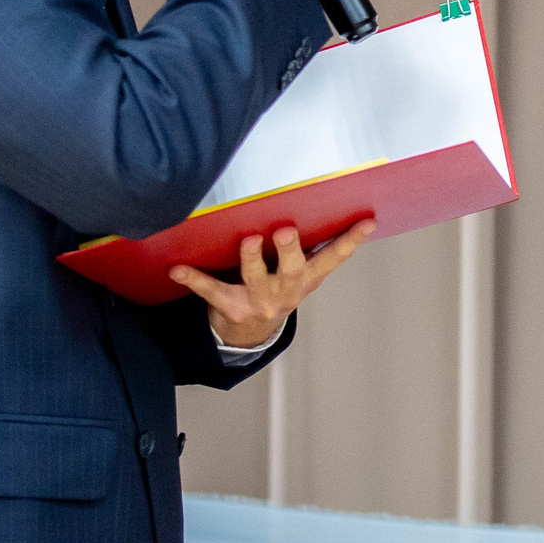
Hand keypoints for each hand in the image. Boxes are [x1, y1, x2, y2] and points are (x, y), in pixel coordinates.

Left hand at [168, 221, 373, 347]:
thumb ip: (312, 248)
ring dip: (251, 259)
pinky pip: (210, 289)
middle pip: (292, 270)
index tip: (366, 221)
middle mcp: (285, 291)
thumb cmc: (276, 289)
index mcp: (305, 279)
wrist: (248, 334)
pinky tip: (176, 268)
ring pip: (255, 278)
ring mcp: (258, 301)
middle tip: (286, 231)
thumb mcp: (299, 275)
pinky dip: (193, 278)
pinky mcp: (230, 306)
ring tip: (248, 240)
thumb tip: (337, 208)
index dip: (350, 241)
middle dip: (289, 250)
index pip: (333, 258)